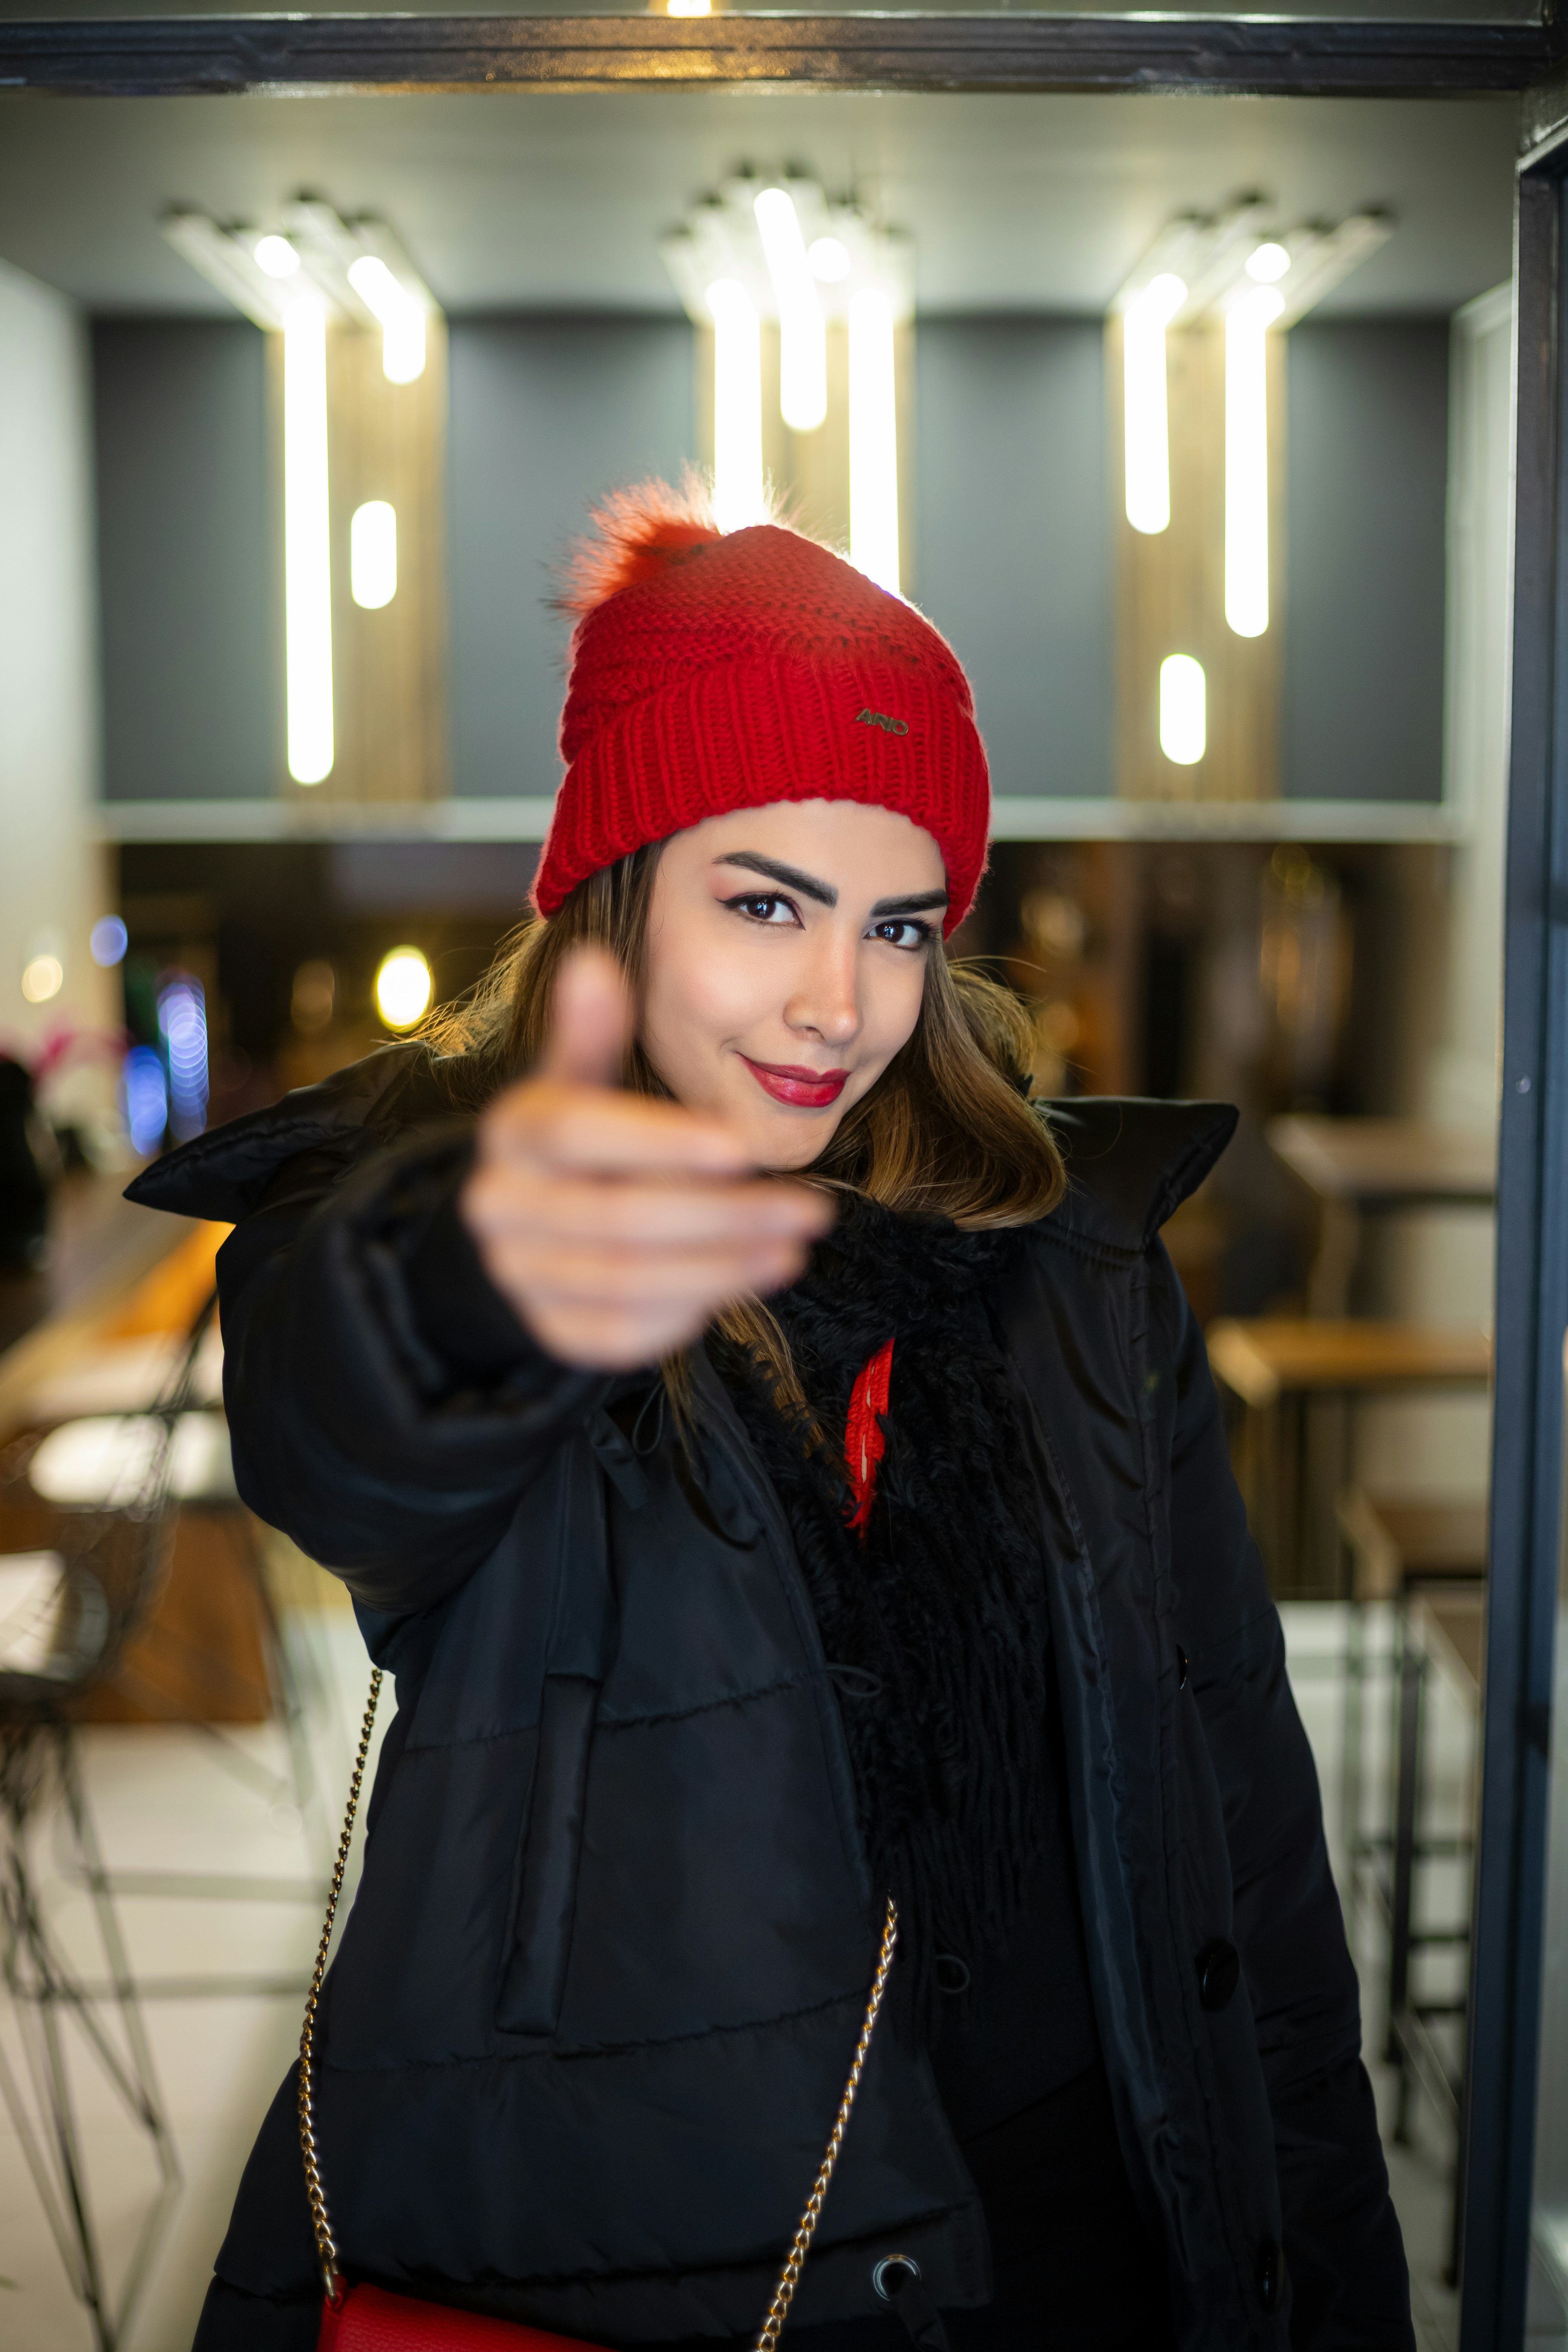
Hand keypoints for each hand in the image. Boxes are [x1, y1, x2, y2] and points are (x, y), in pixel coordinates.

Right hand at [461, 948, 832, 1370]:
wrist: (519, 1227)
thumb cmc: (573, 1140)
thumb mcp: (577, 1078)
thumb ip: (591, 1030)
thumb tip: (591, 959)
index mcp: (513, 1133)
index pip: (577, 1133)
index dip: (660, 1140)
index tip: (741, 1146)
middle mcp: (501, 1207)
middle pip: (616, 1217)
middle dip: (724, 1217)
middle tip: (812, 1209)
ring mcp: (521, 1276)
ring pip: (628, 1281)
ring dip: (724, 1269)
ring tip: (797, 1248)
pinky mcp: (551, 1332)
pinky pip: (622, 1333)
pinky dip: (690, 1311)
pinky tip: (749, 1281)